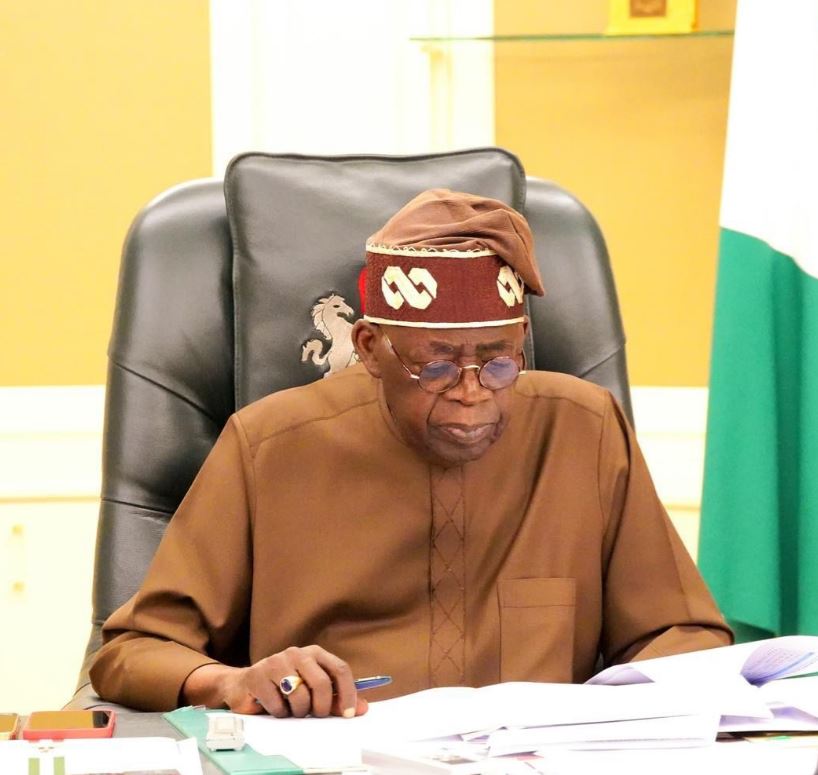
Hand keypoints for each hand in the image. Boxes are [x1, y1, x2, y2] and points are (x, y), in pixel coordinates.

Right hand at [183, 645, 368, 718]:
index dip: (348, 693)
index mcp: (314, 653)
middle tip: (316, 715)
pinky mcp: (258, 676)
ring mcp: (276, 662)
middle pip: (322, 683)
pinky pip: (278, 705)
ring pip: (300, 696)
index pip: (340, 669)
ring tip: (291, 709)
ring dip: (298, 712)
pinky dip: (279, 713)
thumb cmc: (284, 688)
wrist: (244, 685)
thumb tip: (363, 708)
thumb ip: (336, 699)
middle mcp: (297, 653)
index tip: (349, 713)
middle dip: (322, 707)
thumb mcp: (312, 691)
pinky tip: (274, 706)